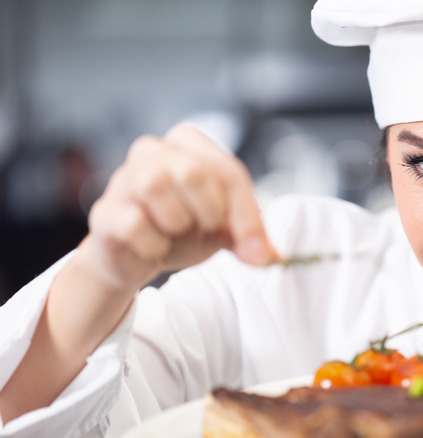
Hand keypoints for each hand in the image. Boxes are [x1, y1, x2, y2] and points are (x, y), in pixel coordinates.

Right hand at [81, 122, 277, 293]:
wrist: (136, 258)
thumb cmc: (182, 231)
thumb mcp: (222, 229)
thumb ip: (247, 236)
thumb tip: (269, 256)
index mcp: (188, 144)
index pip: (228, 171)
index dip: (247, 213)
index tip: (257, 247)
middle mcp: (152, 150)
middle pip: (193, 172)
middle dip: (210, 212)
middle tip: (206, 228)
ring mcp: (123, 178)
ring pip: (157, 188)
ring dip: (178, 223)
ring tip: (175, 232)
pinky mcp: (105, 211)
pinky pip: (134, 224)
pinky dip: (154, 245)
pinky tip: (153, 246)